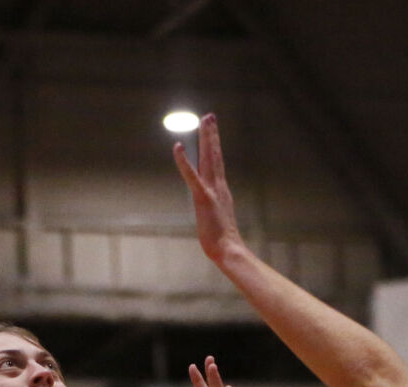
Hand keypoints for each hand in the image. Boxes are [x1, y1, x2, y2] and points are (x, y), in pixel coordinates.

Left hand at [173, 113, 242, 262]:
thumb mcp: (219, 222)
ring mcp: (211, 190)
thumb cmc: (224, 242)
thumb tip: (216, 215)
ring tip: (205, 120)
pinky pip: (191, 176)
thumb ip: (216, 212)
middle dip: (211, 134)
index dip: (215, 145)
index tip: (212, 129)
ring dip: (205, 138)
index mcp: (221, 191)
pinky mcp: (202, 198)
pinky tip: (178, 147)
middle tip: (209, 116)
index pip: (217, 163)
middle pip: (215, 155)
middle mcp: (218, 186)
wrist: (229, 250)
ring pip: (208, 158)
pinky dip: (184, 161)